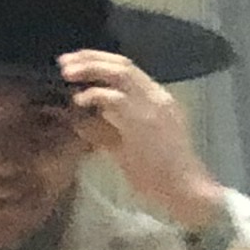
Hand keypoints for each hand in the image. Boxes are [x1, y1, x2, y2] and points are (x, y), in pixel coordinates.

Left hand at [58, 50, 226, 236]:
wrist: (184, 190)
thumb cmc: (158, 174)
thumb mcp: (128, 146)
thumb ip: (107, 130)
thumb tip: (79, 120)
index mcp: (157, 100)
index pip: (128, 70)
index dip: (99, 61)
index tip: (75, 61)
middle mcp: (158, 97)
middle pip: (123, 65)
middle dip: (90, 58)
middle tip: (64, 62)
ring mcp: (154, 107)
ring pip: (121, 74)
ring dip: (91, 69)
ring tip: (67, 72)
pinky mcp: (145, 122)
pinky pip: (117, 99)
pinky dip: (95, 95)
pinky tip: (80, 100)